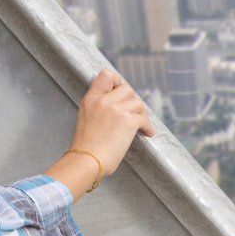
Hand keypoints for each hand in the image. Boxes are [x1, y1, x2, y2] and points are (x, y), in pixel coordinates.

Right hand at [50, 68, 154, 189]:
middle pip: (127, 89)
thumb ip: (99, 107)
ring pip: (138, 103)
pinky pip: (144, 118)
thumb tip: (118, 104)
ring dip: (141, 115)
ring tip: (139, 126)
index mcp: (91, 99)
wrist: (86, 160)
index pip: (106, 75)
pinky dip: (147, 127)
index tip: (122, 92)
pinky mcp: (128, 121)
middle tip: (133, 113)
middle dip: (133, 101)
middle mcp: (103, 100)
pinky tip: (146, 133)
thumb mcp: (86, 118)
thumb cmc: (86, 146)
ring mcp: (116, 110)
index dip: (118, 81)